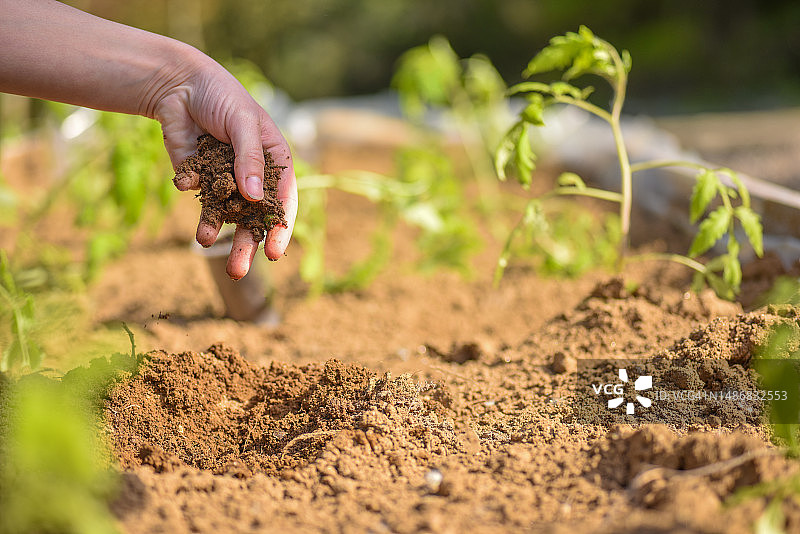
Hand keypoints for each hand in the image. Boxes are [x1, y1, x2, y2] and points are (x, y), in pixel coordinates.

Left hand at [155, 55, 297, 279]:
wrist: (179, 83)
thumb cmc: (222, 96)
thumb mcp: (242, 123)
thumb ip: (248, 159)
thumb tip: (253, 198)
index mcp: (273, 162)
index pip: (283, 201)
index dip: (279, 228)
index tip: (274, 253)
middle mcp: (251, 176)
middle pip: (252, 218)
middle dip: (245, 244)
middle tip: (237, 272)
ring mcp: (224, 179)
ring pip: (223, 213)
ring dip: (215, 230)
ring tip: (204, 244)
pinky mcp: (198, 177)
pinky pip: (196, 192)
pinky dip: (190, 188)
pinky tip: (184, 180)